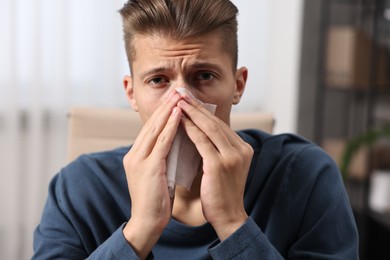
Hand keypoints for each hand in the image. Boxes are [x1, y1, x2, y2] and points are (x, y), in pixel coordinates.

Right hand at [122, 91, 181, 258]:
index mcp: (136, 156)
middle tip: (177, 89)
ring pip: (155, 128)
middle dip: (165, 105)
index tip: (174, 99)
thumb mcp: (156, 174)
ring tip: (179, 95)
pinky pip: (161, 142)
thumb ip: (160, 158)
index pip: (150, 128)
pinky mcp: (148, 167)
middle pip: (151, 124)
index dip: (162, 112)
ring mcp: (139, 160)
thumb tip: (173, 144)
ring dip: (168, 110)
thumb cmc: (155, 200)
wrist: (146, 222)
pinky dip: (170, 126)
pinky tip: (179, 114)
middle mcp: (134, 154)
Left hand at [177, 95, 253, 240]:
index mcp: (243, 148)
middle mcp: (241, 149)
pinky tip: (179, 119)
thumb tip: (201, 133)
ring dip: (192, 112)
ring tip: (178, 100)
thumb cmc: (221, 193)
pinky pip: (202, 142)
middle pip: (215, 122)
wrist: (228, 217)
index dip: (203, 111)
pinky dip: (190, 128)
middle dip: (197, 106)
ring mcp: (232, 157)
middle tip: (182, 92)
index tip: (189, 99)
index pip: (220, 125)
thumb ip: (218, 149)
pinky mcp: (220, 165)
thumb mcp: (225, 167)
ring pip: (209, 128)